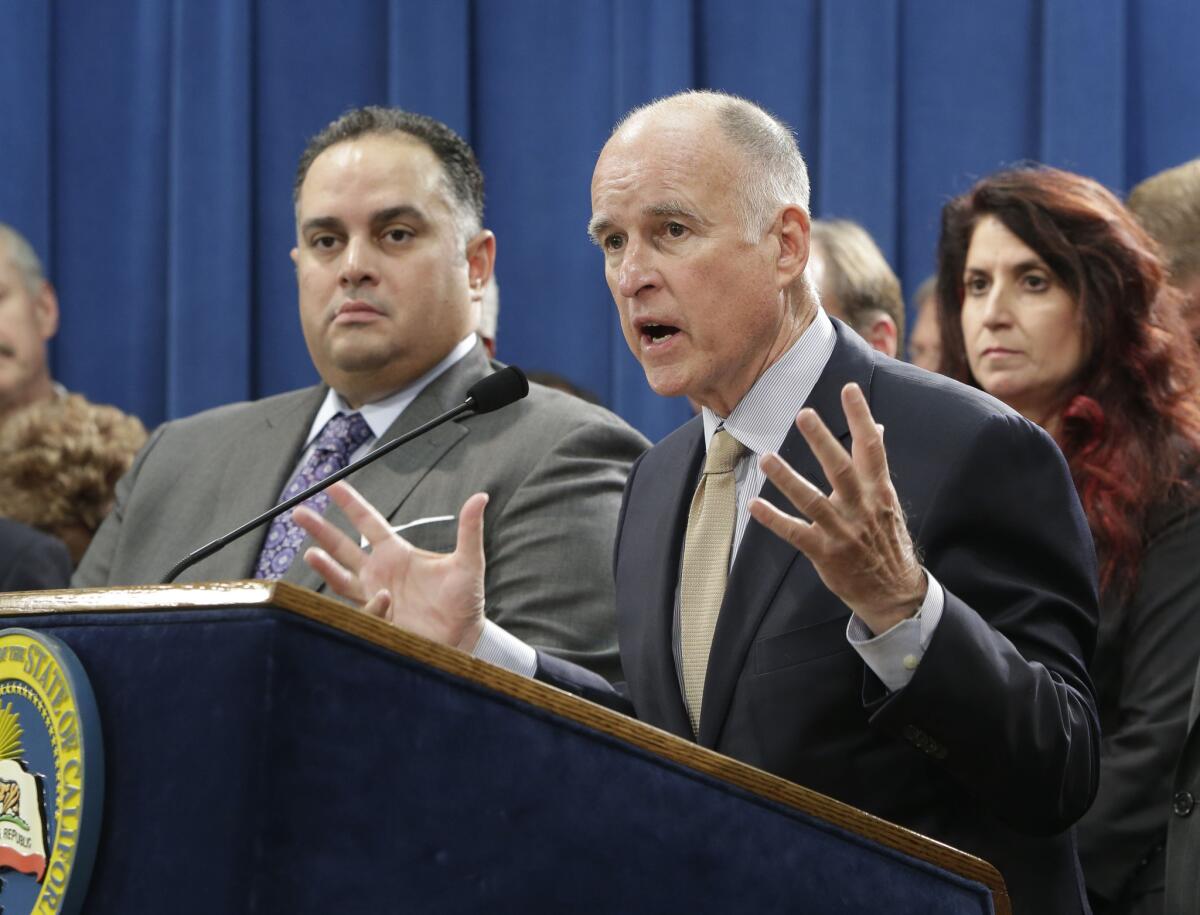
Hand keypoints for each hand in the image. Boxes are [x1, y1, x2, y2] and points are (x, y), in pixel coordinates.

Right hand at [293, 481, 488, 652]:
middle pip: (342, 546)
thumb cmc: (466, 600)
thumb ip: (469, 530)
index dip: (350, 503)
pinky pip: (363, 609)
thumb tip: (480, 497)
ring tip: (310, 554)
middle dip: (320, 529)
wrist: (465, 638)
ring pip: (340, 578)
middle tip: (298, 512)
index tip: (331, 484)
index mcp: (397, 553)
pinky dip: (370, 604)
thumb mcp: (469, 562)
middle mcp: (379, 572)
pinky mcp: (376, 620)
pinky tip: (383, 597)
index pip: (368, 522)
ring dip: (324, 567)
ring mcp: (373, 596)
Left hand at [748, 383, 925, 634]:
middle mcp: (862, 508)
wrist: (894, 593)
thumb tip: (877, 427)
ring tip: (766, 456)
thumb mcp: (887, 500)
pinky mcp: (825, 553)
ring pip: (812, 500)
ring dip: (788, 478)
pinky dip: (774, 519)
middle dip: (823, 441)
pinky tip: (755, 505)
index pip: (872, 448)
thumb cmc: (886, 539)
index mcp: (879, 491)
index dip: (862, 417)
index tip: (848, 389)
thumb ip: (876, 464)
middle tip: (804, 414)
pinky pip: (796, 533)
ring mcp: (842, 531)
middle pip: (841, 470)